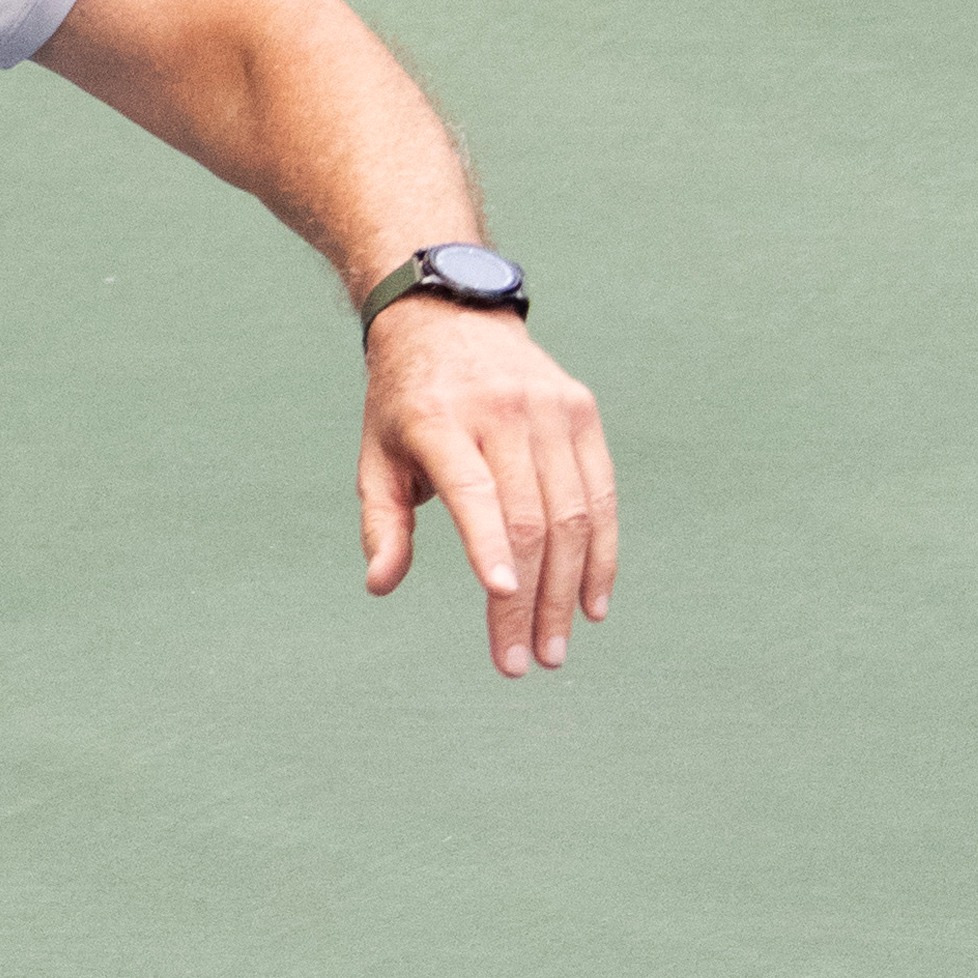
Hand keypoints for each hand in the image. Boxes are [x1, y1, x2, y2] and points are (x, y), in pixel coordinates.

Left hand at [358, 306, 616, 676]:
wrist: (448, 316)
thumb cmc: (403, 403)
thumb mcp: (377, 456)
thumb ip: (384, 523)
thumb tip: (381, 585)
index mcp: (439, 420)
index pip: (473, 489)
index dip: (489, 544)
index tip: (501, 595)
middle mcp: (501, 411)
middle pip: (528, 517)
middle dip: (528, 598)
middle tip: (525, 661)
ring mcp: (549, 409)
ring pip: (571, 513)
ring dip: (566, 590)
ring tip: (554, 647)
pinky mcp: (581, 412)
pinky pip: (600, 494)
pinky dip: (600, 554)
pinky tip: (591, 603)